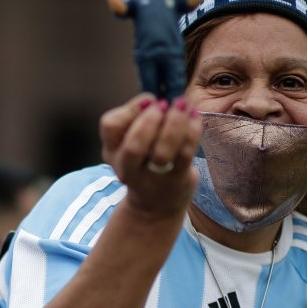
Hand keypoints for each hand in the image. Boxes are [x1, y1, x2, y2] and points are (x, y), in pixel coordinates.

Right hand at [100, 94, 200, 219]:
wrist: (154, 208)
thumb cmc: (143, 164)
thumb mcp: (129, 143)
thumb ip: (136, 119)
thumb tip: (153, 100)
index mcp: (112, 152)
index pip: (110, 127)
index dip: (129, 110)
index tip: (149, 99)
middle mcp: (127, 168)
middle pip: (133, 146)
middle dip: (150, 120)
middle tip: (164, 103)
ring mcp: (153, 177)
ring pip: (162, 152)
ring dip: (174, 124)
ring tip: (183, 105)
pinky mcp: (177, 180)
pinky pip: (185, 154)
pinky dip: (192, 132)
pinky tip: (195, 117)